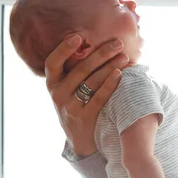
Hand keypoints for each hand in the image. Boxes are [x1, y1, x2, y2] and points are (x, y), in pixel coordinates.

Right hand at [45, 35, 128, 156]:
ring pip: (92, 82)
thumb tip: (95, 43)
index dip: (63, 49)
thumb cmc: (77, 105)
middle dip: (101, 54)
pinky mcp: (84, 118)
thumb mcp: (68, 89)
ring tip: (125, 57)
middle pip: (80, 69)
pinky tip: (119, 73)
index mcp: (52, 83)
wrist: (80, 140)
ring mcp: (70, 107)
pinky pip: (99, 97)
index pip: (52, 63)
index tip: (78, 36)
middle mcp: (58, 94)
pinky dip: (110, 84)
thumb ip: (74, 71)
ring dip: (110, 66)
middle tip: (118, 43)